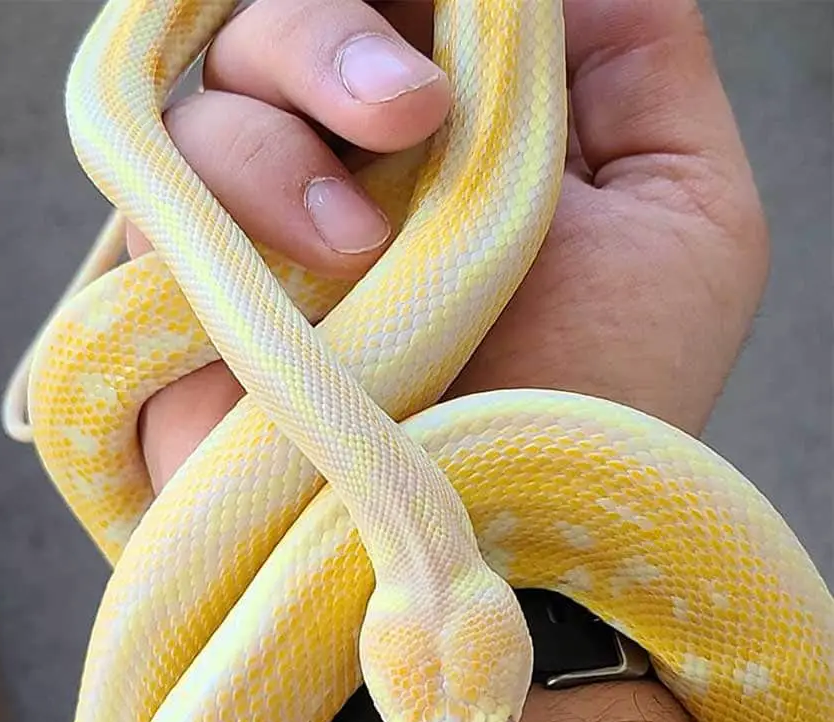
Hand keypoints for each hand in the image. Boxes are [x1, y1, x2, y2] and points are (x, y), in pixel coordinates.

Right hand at [132, 0, 768, 492]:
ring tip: (360, 245)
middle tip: (406, 111)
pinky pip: (155, 198)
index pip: (399, 13)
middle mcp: (353, 173)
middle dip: (327, 34)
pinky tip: (305, 268)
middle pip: (284, 31)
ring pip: (213, 103)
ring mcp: (268, 235)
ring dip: (275, 136)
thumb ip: (636, 66)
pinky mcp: (195, 301)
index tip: (441, 46)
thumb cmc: (612, 393)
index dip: (398, 2)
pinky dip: (213, 202)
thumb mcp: (684, 212)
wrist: (505, 547)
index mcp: (456, 138)